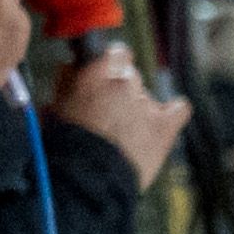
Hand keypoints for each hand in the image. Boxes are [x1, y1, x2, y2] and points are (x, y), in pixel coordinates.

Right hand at [52, 49, 190, 188]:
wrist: (87, 181)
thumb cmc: (65, 148)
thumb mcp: (54, 107)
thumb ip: (65, 83)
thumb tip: (69, 67)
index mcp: (96, 73)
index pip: (113, 53)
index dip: (109, 65)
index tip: (101, 76)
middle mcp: (124, 82)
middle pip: (129, 75)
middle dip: (119, 91)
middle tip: (105, 113)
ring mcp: (146, 104)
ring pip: (146, 95)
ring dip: (137, 107)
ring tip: (124, 132)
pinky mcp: (163, 127)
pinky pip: (179, 109)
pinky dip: (172, 113)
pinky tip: (163, 121)